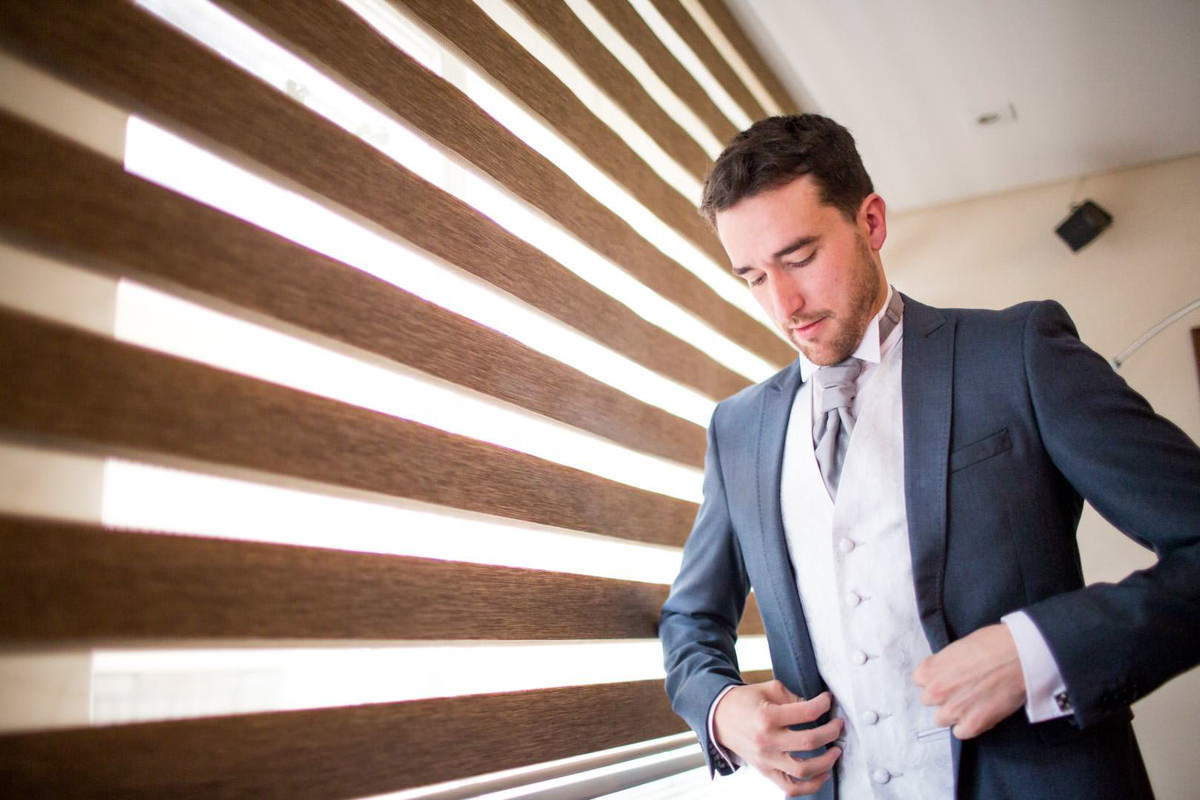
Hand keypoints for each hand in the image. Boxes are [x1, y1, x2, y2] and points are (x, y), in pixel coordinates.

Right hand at [712, 680, 842, 796]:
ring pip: (804, 770)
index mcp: (767, 716)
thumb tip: (816, 708)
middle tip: (838, 725)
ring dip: (827, 761)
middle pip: (810, 741)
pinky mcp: (765, 771)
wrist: (718, 718)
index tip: (828, 700)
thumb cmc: (744, 701)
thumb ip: (793, 697)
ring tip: (835, 751)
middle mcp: (767, 741)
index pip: (806, 712)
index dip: (823, 704)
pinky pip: (790, 787)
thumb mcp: (768, 689)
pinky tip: (822, 774)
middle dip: (832, 732)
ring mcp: (766, 759)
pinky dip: (811, 786)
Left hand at [912, 623, 1025, 738]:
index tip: (946, 677)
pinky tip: (980, 714)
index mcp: (931, 670)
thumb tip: (944, 672)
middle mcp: (937, 691)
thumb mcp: (958, 646)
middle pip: (929, 700)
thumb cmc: (994, 644)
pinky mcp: (974, 723)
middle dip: (943, 696)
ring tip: (971, 703)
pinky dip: (969, 726)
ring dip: (954, 713)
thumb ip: (944, 663)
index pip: (920, 680)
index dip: (935, 678)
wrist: (1020, 655)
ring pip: (942, 719)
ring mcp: (954, 709)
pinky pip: (961, 732)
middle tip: (961, 690)